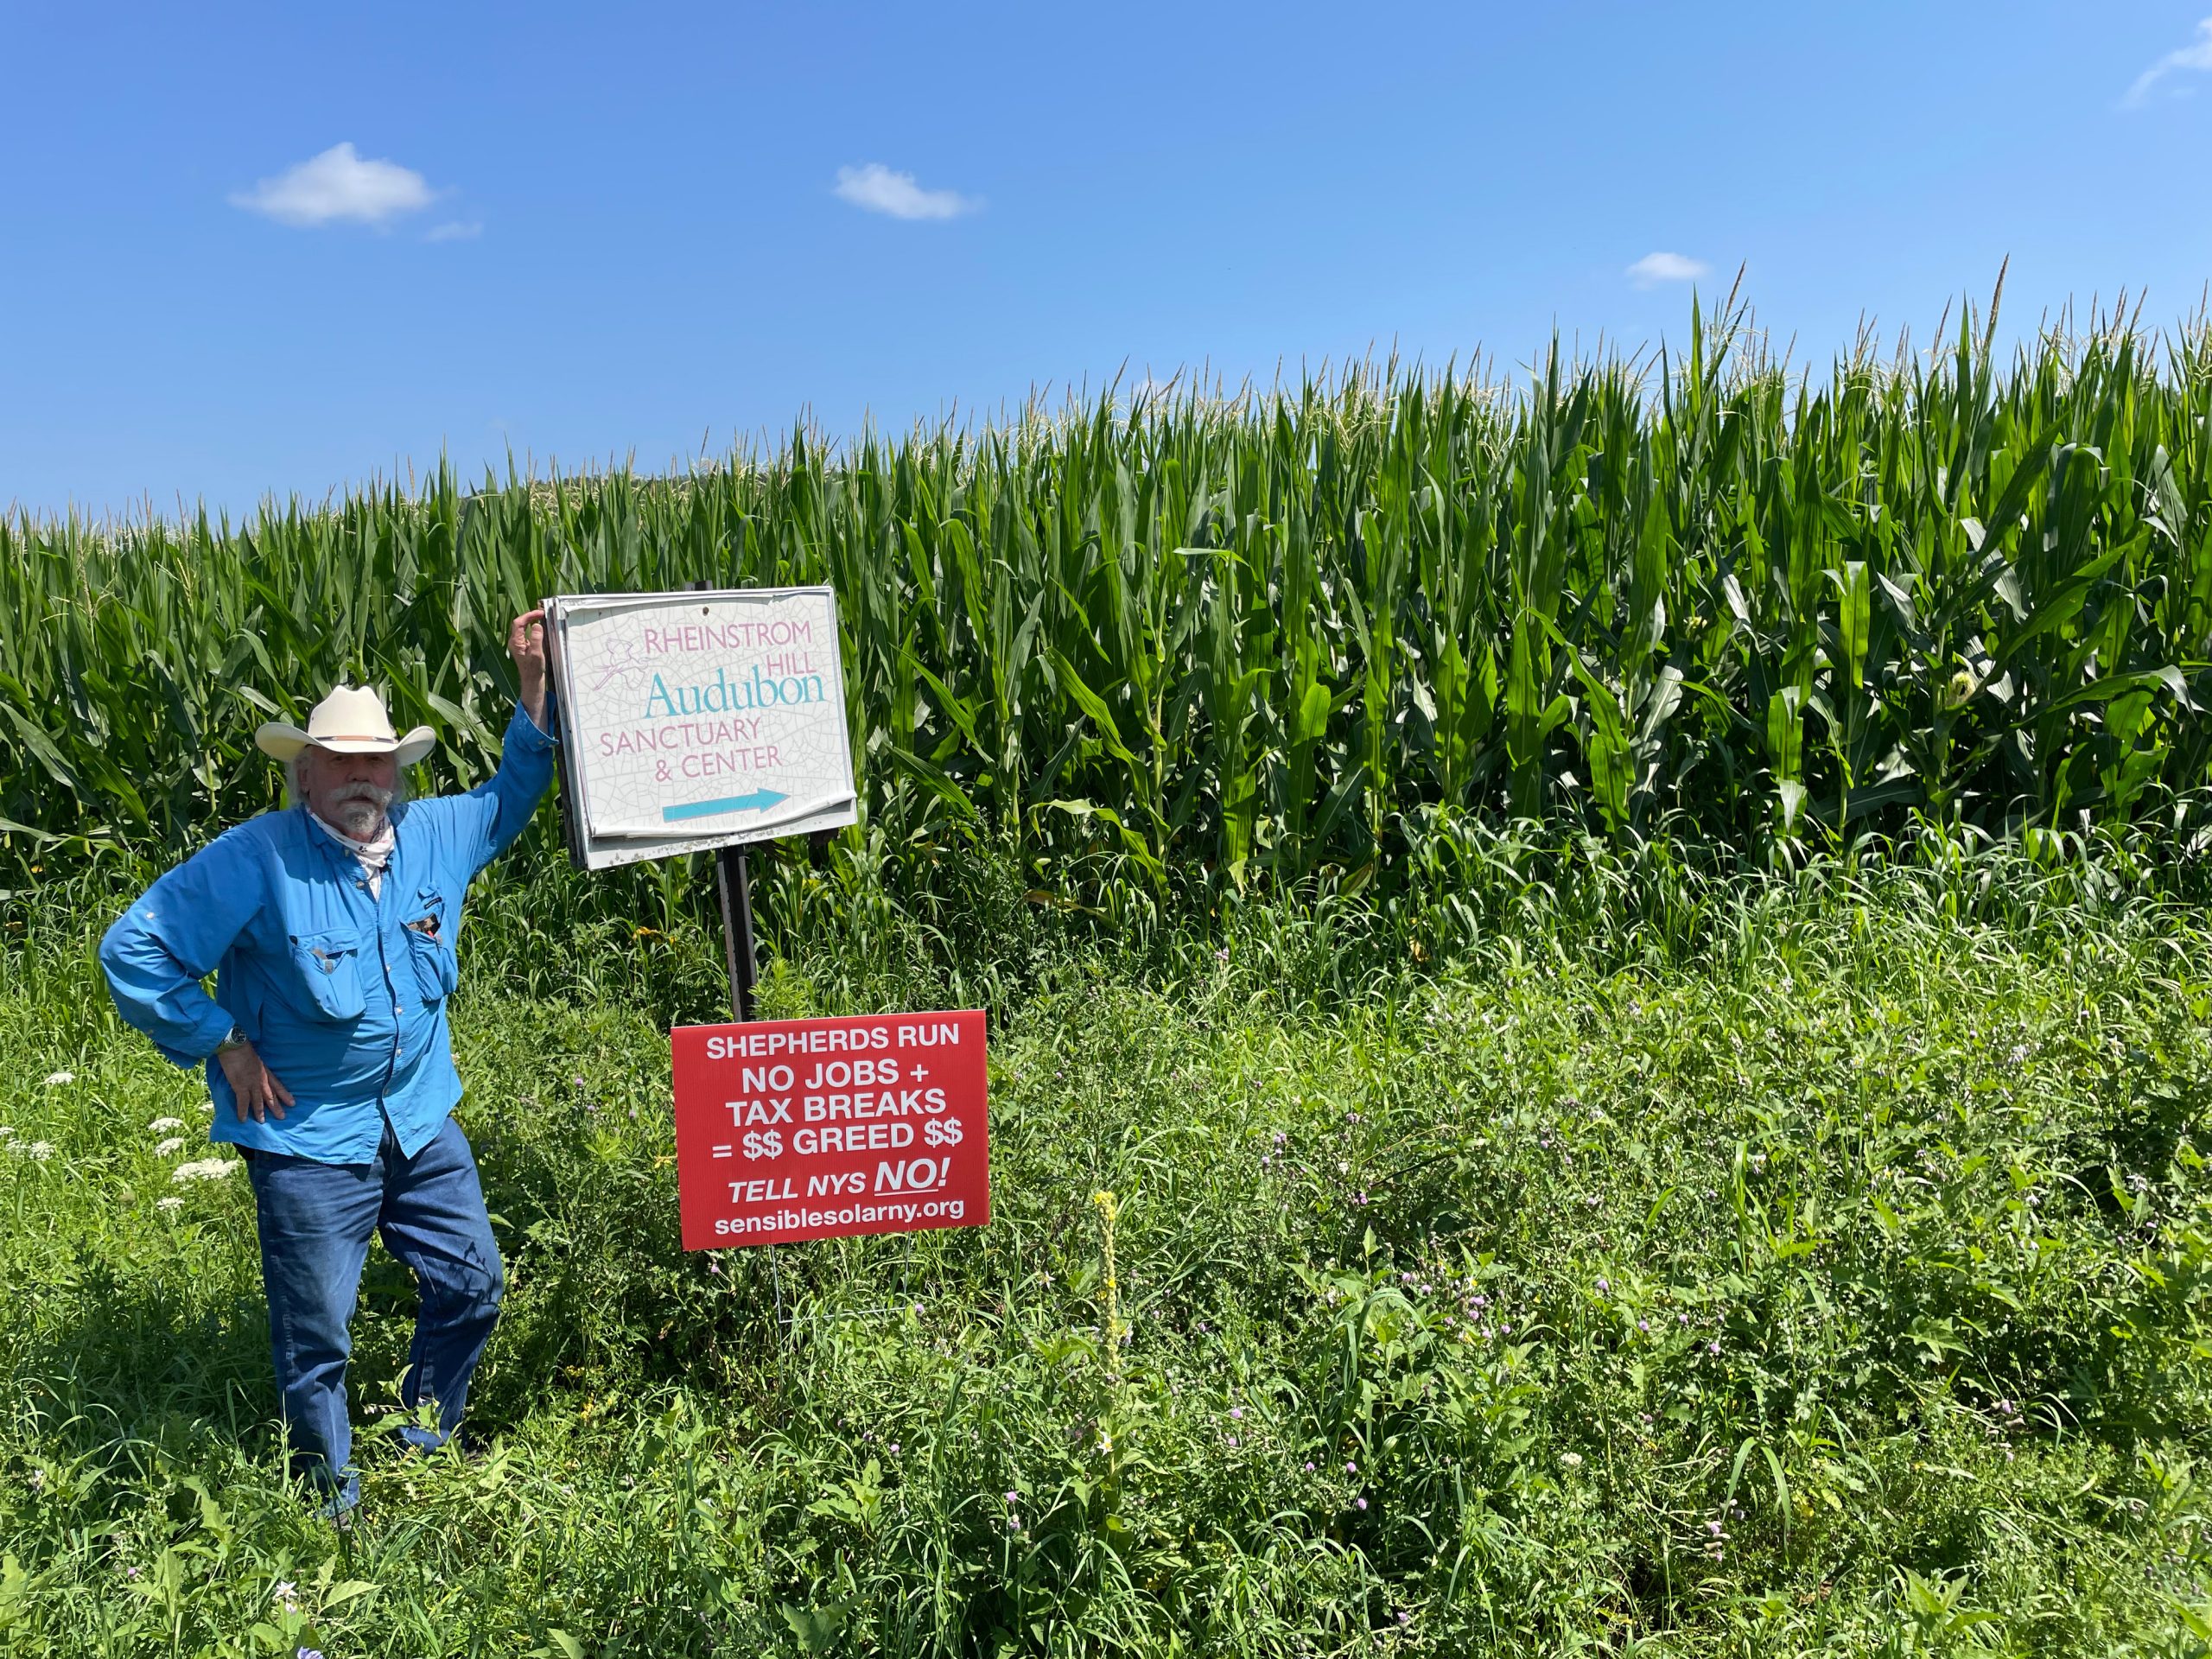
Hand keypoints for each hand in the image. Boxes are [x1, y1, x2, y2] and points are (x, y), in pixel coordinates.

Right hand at [218, 1039, 293, 1123]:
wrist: (235, 1047)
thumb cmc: (243, 1050)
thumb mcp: (255, 1059)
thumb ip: (257, 1068)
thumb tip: (253, 1073)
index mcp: (265, 1071)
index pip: (278, 1085)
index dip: (285, 1095)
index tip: (292, 1103)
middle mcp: (261, 1079)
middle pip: (271, 1095)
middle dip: (276, 1106)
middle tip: (282, 1117)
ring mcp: (252, 1084)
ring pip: (259, 1101)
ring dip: (260, 1112)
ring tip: (263, 1122)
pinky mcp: (241, 1086)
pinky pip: (243, 1102)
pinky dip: (243, 1111)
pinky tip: (243, 1120)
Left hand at [509, 608, 549, 731]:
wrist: (532, 682)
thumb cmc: (534, 670)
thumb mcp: (537, 654)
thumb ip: (536, 639)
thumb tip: (537, 626)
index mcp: (516, 642)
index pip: (519, 622)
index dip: (529, 615)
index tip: (540, 613)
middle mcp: (515, 642)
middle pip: (520, 623)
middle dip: (530, 616)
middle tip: (542, 614)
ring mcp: (518, 644)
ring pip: (522, 628)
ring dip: (531, 621)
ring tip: (542, 618)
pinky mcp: (523, 647)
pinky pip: (526, 633)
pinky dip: (532, 628)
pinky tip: (540, 629)